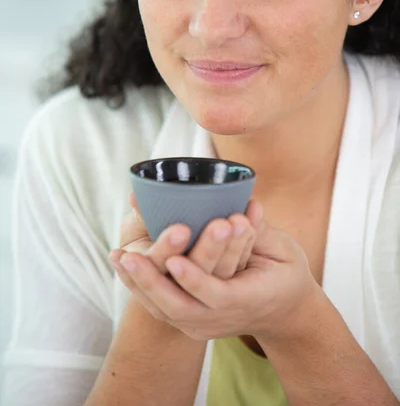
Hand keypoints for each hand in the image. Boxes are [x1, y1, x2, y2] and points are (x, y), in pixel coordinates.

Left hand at [116, 214, 320, 347]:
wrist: (284, 313)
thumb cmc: (285, 275)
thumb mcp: (284, 252)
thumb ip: (261, 232)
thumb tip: (247, 205)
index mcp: (248, 300)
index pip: (217, 296)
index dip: (194, 280)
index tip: (174, 261)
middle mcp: (221, 319)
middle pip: (180, 308)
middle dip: (152, 282)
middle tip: (130, 256)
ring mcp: (204, 325)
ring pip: (165, 311)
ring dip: (138, 284)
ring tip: (118, 257)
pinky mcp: (192, 321)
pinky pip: (161, 309)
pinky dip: (140, 288)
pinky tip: (123, 267)